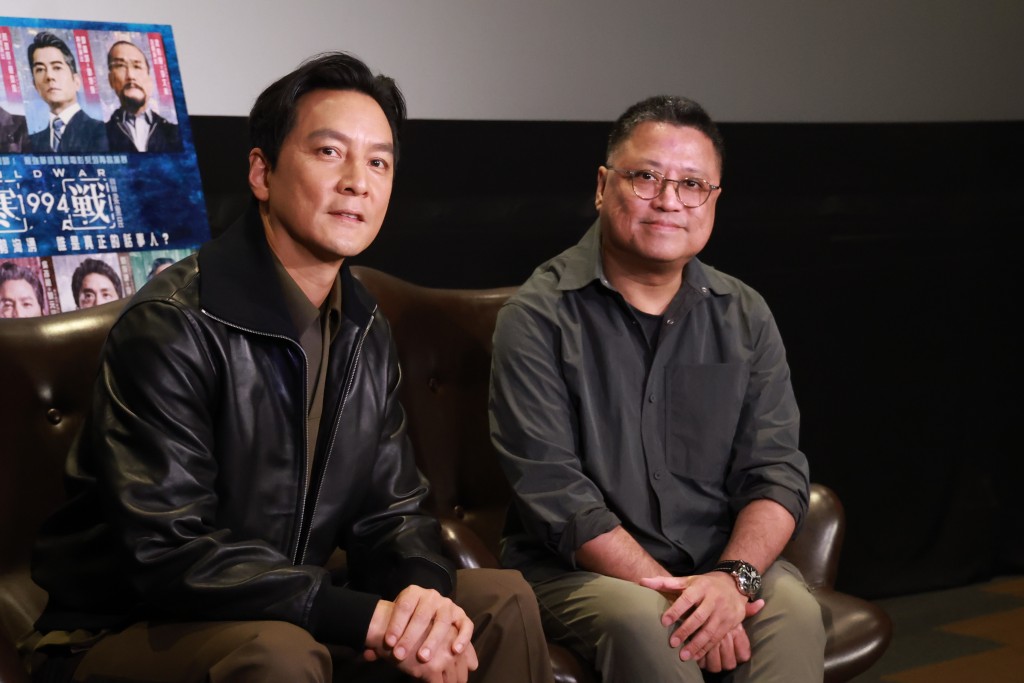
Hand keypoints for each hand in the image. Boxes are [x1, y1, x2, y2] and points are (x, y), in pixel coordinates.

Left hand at [365, 586, 478, 681]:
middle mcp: (432, 596)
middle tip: (400, 655)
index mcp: (413, 593)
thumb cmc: (407, 622)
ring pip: (442, 621)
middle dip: (410, 636)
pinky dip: (462, 637)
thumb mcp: (395, 623)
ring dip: (433, 640)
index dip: (395, 624)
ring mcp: (448, 605)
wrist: (426, 609)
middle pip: (421, 615)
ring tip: (423, 657)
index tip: (389, 643)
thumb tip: (368, 654)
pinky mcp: (462, 616)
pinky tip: (454, 651)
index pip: (403, 606)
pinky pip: (465, 625)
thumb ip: (382, 640)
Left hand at [639, 573, 763, 663]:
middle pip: (698, 617)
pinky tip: (696, 657)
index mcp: (701, 587)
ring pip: (709, 631)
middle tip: (672, 643)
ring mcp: (722, 612)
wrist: (735, 585)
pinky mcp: (729, 623)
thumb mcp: (688, 580)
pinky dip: (706, 648)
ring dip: (696, 644)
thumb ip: (665, 582)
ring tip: (683, 656)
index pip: (687, 599)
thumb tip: (642, 582)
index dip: (676, 610)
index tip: (664, 621)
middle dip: (685, 631)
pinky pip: (717, 638)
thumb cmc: (704, 584)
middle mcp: (713, 599)